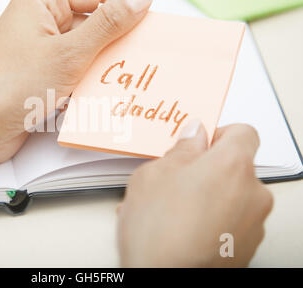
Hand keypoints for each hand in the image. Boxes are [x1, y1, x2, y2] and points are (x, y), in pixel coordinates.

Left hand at [0, 0, 154, 181]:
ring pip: (90, 48)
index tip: (141, 38)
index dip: (124, 12)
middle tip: (134, 65)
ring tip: (116, 84)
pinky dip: (90, 80)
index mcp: (44, 0)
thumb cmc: (13, 86)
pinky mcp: (45, 72)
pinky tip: (99, 95)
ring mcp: (44, 47)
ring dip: (104, 66)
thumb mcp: (69, 53)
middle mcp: (44, 19)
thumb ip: (108, 24)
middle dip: (116, 43)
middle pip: (97, 20)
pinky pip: (78, 69)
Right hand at [117, 121, 272, 266]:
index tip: (199, 144)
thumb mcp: (153, 174)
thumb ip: (181, 149)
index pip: (242, 132)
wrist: (163, 279)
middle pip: (235, 167)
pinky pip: (232, 222)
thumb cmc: (158, 232)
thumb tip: (193, 135)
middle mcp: (252, 193)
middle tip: (177, 180)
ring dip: (208, 196)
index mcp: (231, 166)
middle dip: (208, 169)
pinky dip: (213, 220)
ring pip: (232, 196)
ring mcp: (253, 223)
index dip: (218, 135)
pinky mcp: (247, 247)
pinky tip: (182, 229)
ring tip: (173, 210)